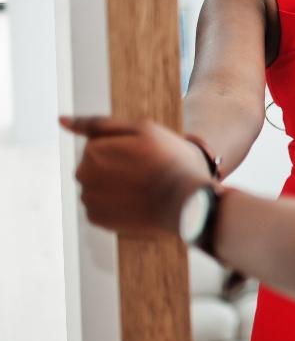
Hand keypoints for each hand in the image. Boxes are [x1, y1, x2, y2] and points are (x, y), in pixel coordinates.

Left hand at [59, 116, 210, 235]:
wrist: (186, 201)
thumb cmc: (168, 160)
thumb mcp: (142, 129)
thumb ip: (98, 123)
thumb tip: (61, 120)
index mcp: (92, 150)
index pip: (101, 144)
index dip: (126, 148)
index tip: (145, 157)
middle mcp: (83, 175)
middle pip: (96, 166)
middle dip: (116, 167)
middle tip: (146, 172)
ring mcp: (89, 199)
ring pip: (98, 186)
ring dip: (115, 186)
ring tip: (143, 189)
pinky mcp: (97, 220)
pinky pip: (102, 206)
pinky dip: (116, 204)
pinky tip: (136, 202)